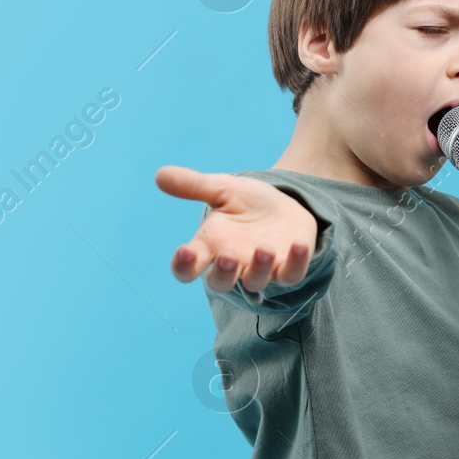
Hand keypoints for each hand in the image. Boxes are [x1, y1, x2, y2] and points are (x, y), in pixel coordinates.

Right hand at [154, 165, 318, 293]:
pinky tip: (299, 244)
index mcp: (210, 247)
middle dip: (222, 274)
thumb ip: (194, 185)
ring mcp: (261, 269)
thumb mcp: (223, 189)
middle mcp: (234, 263)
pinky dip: (296, 262)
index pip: (188, 267)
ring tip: (264, 249)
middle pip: (220, 284)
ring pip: (255, 282)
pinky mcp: (289, 267)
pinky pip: (292, 274)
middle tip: (227, 256)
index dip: (184, 265)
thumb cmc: (248, 203)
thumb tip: (160, 174)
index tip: (184, 252)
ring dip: (259, 269)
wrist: (285, 202)